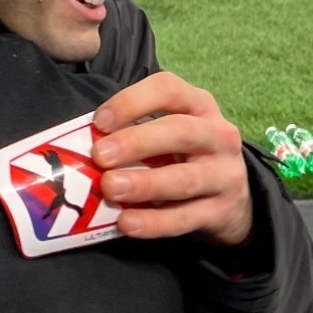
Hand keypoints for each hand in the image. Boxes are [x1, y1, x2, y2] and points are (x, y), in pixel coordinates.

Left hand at [92, 71, 253, 247]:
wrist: (233, 201)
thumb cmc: (185, 157)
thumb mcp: (167, 136)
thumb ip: (133, 134)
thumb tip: (79, 145)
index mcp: (198, 106)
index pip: (168, 89)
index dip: (132, 101)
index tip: (99, 121)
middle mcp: (218, 136)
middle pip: (180, 131)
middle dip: (137, 142)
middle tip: (100, 155)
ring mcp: (225, 175)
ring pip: (185, 179)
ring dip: (145, 183)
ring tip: (110, 189)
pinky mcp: (221, 212)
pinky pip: (185, 218)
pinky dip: (154, 222)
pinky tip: (127, 223)